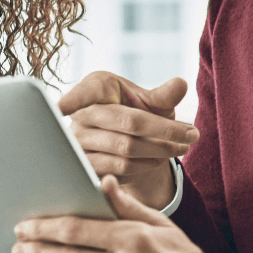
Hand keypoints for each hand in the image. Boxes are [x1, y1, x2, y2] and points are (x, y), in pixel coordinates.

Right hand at [62, 72, 195, 208]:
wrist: (127, 140)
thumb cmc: (136, 112)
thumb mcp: (151, 101)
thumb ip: (163, 94)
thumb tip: (180, 84)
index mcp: (94, 88)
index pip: (83, 93)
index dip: (71, 100)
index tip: (61, 107)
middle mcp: (81, 115)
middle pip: (128, 123)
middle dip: (165, 131)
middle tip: (192, 135)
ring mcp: (79, 143)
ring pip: (126, 149)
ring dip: (160, 151)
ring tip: (182, 147)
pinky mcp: (85, 167)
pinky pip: (121, 168)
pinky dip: (147, 165)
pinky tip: (161, 159)